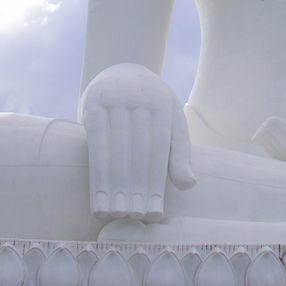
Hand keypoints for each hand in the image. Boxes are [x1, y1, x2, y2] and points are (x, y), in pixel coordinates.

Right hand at [79, 62, 194, 220]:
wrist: (122, 67)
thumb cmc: (151, 105)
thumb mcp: (171, 122)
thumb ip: (179, 153)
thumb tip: (190, 185)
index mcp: (163, 105)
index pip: (160, 151)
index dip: (157, 184)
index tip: (154, 214)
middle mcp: (140, 99)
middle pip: (138, 152)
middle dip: (136, 188)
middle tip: (133, 218)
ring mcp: (116, 98)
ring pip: (116, 149)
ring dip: (114, 186)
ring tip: (114, 214)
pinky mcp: (94, 102)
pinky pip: (95, 143)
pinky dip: (97, 174)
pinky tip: (97, 199)